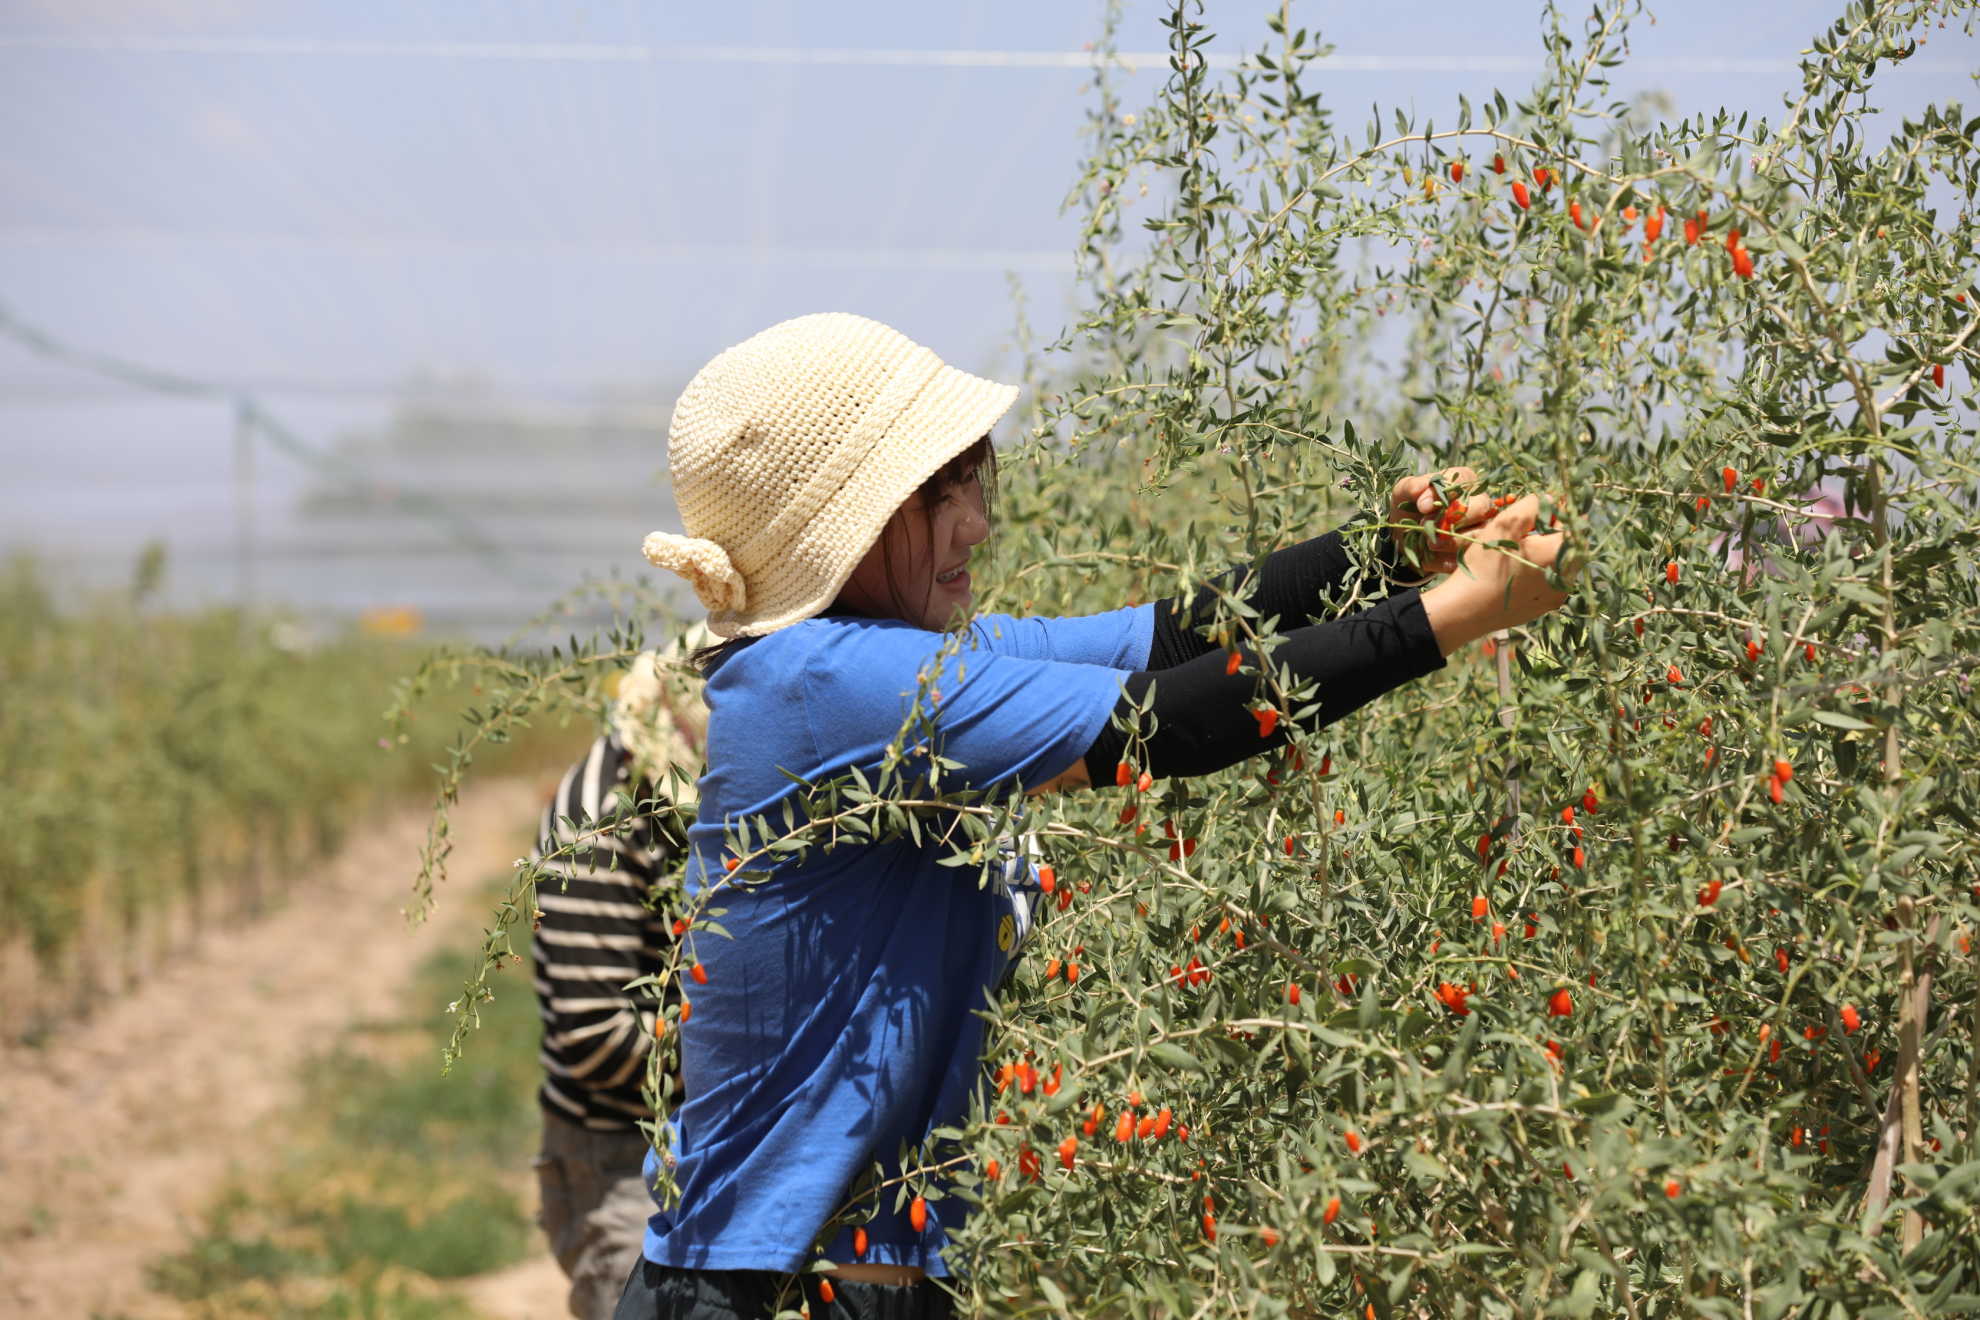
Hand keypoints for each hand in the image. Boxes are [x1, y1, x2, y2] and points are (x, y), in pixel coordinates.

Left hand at [1388, 467, 1495, 578]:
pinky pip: (1468, 557)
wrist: (1405, 537)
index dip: (1445, 494)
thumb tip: (1424, 497)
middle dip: (1452, 519)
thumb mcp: (1403, 493)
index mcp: (1465, 480)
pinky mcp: (1475, 553)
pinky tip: (1430, 557)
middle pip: (1481, 508)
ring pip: (1479, 535)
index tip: (1422, 507)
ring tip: (1429, 543)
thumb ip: (1413, 488)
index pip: (1465, 479)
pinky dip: (1446, 559)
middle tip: (1426, 526)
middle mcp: (1481, 503)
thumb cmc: (1409, 506)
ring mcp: (1483, 529)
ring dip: (1451, 541)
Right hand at [1419, 494, 1576, 654]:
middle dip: (1554, 534)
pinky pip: (1550, 583)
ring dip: (1547, 554)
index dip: (1559, 512)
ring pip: (1561, 565)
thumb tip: (1547, 500)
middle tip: (1527, 531)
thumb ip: (1531, 506)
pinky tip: (1518, 574)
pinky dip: (1540, 573)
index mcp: (1560, 554)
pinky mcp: (1544, 608)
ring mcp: (1557, 595)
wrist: (1467, 609)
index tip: (1539, 510)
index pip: (1575, 524)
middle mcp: (1567, 576)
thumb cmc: (1485, 564)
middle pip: (1570, 546)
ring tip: (1520, 553)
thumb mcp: (1505, 525)